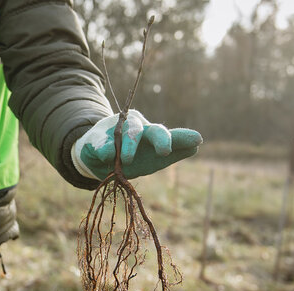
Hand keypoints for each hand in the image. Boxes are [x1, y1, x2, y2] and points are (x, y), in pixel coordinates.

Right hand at [71, 110, 202, 180]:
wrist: (95, 158)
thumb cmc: (129, 158)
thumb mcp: (150, 158)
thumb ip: (171, 152)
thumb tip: (196, 145)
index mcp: (149, 134)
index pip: (164, 133)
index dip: (179, 137)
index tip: (197, 141)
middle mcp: (135, 127)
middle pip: (149, 129)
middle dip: (158, 138)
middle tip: (164, 151)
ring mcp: (114, 130)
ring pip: (127, 133)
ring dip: (129, 146)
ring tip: (127, 160)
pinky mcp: (95, 138)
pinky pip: (101, 142)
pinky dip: (104, 149)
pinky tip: (106, 155)